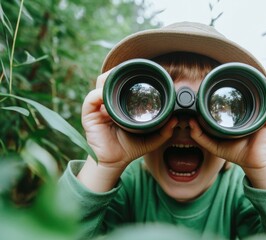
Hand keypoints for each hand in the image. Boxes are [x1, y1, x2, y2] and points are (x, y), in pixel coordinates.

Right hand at [78, 71, 176, 190]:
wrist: (115, 162)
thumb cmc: (130, 148)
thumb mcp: (151, 139)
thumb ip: (164, 131)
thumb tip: (175, 120)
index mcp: (121, 104)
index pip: (123, 83)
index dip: (130, 75)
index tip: (142, 71)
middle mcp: (109, 103)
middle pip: (111, 79)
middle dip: (120, 71)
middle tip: (132, 71)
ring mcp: (98, 107)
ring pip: (100, 84)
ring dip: (110, 78)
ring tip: (121, 78)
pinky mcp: (90, 115)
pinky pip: (91, 99)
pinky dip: (99, 94)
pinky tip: (109, 97)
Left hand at [189, 90, 265, 188]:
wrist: (254, 165)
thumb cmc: (238, 152)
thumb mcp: (216, 144)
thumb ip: (201, 136)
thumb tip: (191, 122)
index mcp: (246, 111)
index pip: (245, 91)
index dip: (239, 84)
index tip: (227, 84)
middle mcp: (259, 108)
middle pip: (259, 87)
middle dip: (252, 83)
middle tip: (238, 87)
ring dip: (265, 89)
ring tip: (254, 95)